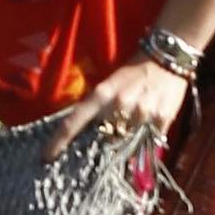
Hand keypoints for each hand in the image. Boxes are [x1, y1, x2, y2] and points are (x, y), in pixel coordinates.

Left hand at [46, 58, 188, 159]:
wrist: (167, 57)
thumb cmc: (134, 71)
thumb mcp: (110, 84)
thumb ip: (97, 108)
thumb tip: (84, 133)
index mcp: (102, 93)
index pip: (73, 122)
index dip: (58, 141)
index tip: (47, 157)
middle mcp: (119, 104)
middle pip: (104, 138)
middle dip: (106, 140)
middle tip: (114, 130)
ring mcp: (141, 113)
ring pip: (127, 143)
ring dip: (127, 140)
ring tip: (135, 122)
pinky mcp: (161, 120)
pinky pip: (149, 142)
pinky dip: (146, 140)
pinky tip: (149, 124)